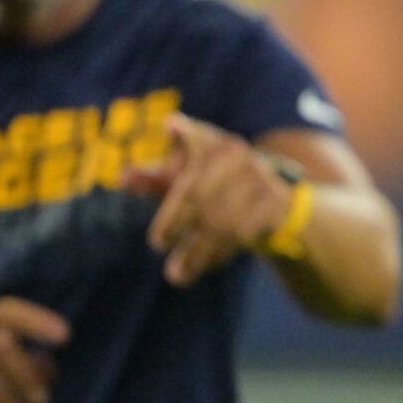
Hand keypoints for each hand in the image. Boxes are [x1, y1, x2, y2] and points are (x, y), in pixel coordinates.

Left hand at [122, 113, 293, 286]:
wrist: (279, 204)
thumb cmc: (218, 189)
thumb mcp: (187, 181)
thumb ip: (154, 179)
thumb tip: (123, 178)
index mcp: (214, 144)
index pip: (197, 138)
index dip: (187, 134)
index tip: (171, 126)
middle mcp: (237, 156)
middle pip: (196, 191)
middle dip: (173, 221)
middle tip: (156, 244)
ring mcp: (259, 178)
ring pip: (218, 220)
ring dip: (195, 251)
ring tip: (175, 275)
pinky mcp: (275, 203)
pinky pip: (241, 234)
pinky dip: (219, 254)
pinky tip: (206, 265)